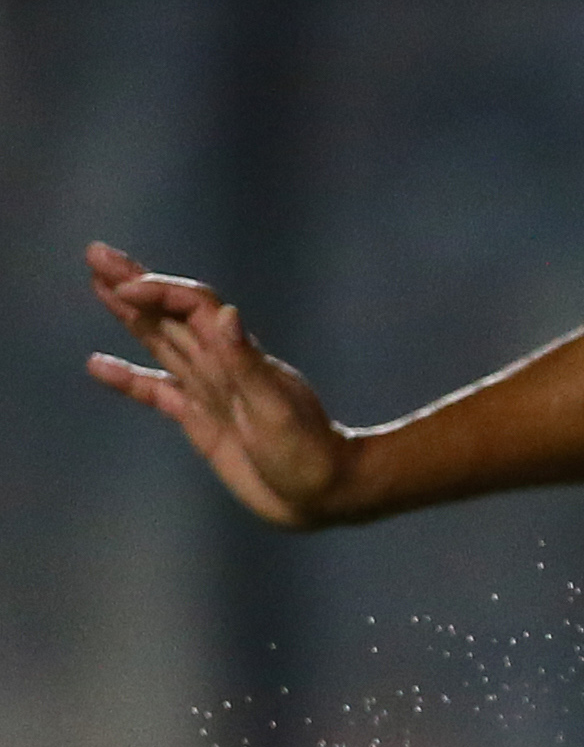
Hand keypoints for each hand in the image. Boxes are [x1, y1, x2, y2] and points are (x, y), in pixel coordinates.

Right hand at [85, 242, 356, 526]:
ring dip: (130, 315)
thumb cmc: (308, 451)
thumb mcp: (276, 408)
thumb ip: (246, 363)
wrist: (324, 493)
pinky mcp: (199, 420)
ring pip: (160, 341)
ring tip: (98, 286)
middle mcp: (218, 364)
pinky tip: (98, 365)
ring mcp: (208, 390)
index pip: (192, 306)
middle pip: (169, 313)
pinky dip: (128, 379)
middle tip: (95, 253)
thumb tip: (226, 314)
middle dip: (133, 283)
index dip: (158, 291)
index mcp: (237, 355)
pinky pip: (156, 391)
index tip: (122, 288)